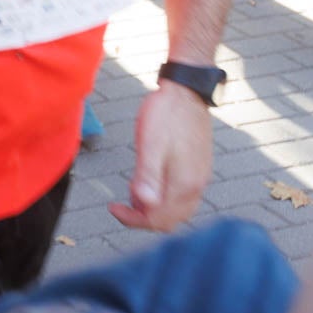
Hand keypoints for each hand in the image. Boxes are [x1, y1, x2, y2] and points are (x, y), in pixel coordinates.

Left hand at [109, 83, 211, 231]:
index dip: (133, 219)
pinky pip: (182, 197)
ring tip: (133, 190)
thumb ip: (147, 175)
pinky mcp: (198, 169)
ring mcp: (199, 178)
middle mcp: (196, 186)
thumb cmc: (166, 114)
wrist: (186, 92)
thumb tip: (144, 204)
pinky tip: (148, 181)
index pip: (159, 219)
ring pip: (177, 210)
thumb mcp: (150, 143)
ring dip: (154, 208)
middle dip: (143, 217)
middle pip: (170, 220)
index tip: (113, 207)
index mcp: (184, 184)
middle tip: (121, 204)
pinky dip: (164, 197)